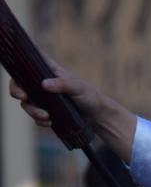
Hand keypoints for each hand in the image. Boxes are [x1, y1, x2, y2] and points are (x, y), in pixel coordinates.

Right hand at [8, 59, 135, 161]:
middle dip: (17, 91)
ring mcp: (43, 98)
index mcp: (49, 71)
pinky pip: (35, 116)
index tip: (17, 77)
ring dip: (32, 110)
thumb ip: (63, 84)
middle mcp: (42, 83)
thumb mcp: (78, 87)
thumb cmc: (90, 96)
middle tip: (22, 97)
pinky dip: (40, 120)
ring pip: (27, 103)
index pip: (28, 63)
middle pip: (20, 84)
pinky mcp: (46, 111)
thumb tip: (44, 84)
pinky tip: (49, 123)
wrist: (98, 116)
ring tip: (46, 116)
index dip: (18, 67)